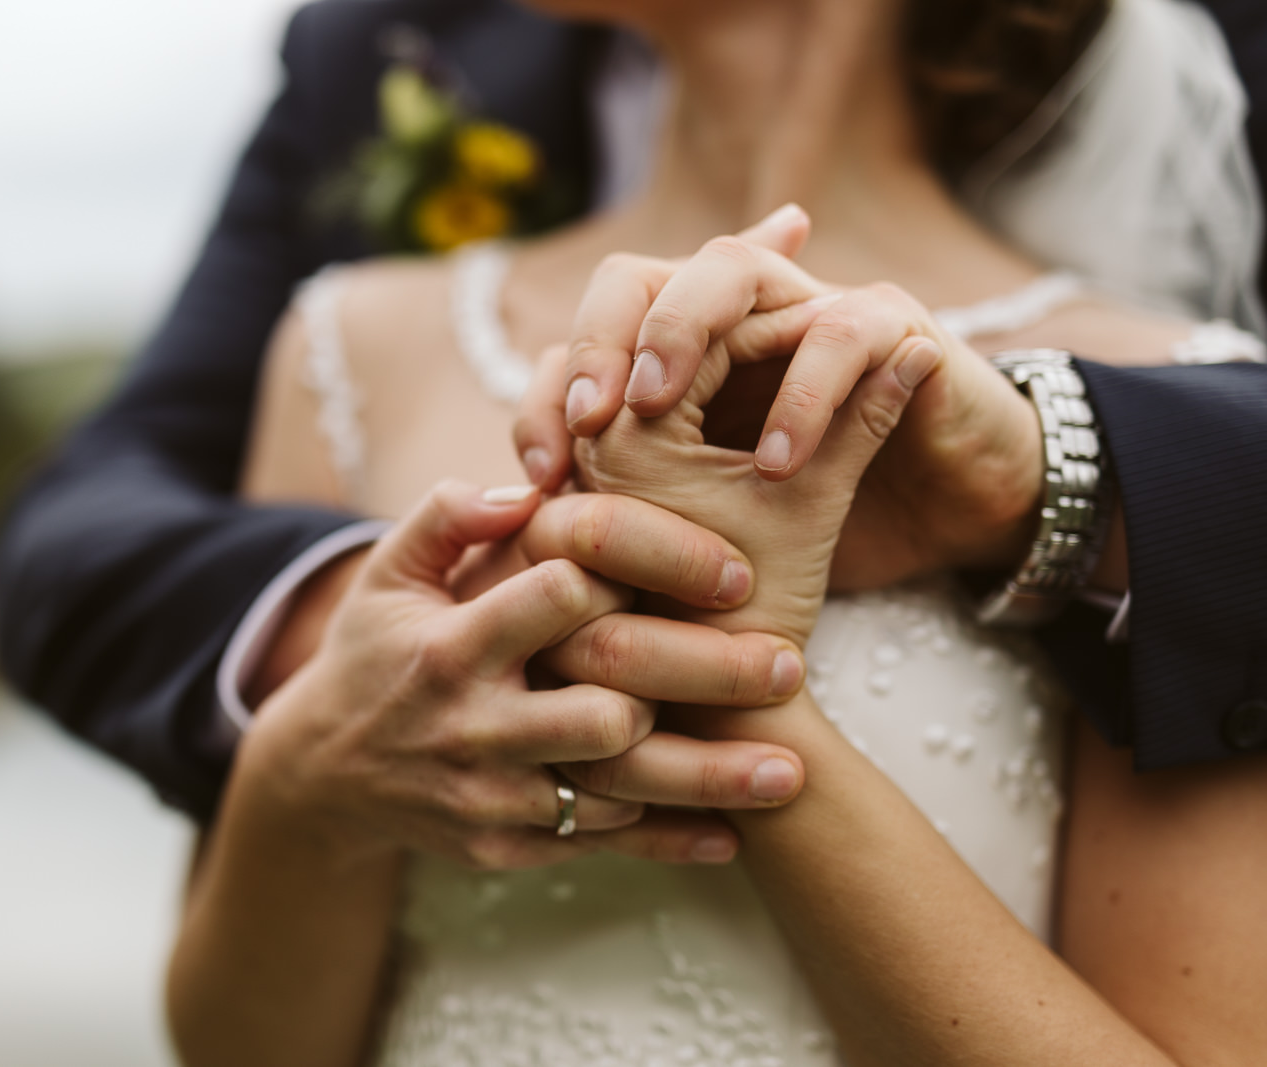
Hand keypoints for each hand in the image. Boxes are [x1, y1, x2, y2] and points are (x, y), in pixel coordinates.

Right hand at [239, 481, 804, 871]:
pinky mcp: (503, 848)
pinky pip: (598, 848)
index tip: (728, 574)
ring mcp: (488, 796)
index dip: (643, 576)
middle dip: (702, 688)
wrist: (320, 774)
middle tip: (786, 666)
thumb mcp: (388, 573)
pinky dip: (668, 842)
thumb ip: (450, 517)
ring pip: (616, 792)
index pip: (556, 600)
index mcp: (450, 645)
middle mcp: (471, 725)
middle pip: (605, 712)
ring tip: (791, 767)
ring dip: (708, 782)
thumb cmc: (374, 651)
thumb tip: (530, 488)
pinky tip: (733, 835)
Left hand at [513, 215, 1043, 587]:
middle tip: (589, 418)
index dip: (553, 393)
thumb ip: (632, 509)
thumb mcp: (706, 532)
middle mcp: (739, 319)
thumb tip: (524, 514)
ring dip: (683, 331)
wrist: (947, 517)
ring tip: (652, 409)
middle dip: (603, 341)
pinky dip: (803, 392)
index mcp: (681, 358)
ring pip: (730, 270)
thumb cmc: (811, 522)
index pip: (589, 334)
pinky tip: (776, 466)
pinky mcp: (893, 334)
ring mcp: (813, 312)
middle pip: (641, 277)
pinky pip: (840, 334)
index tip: (537, 477)